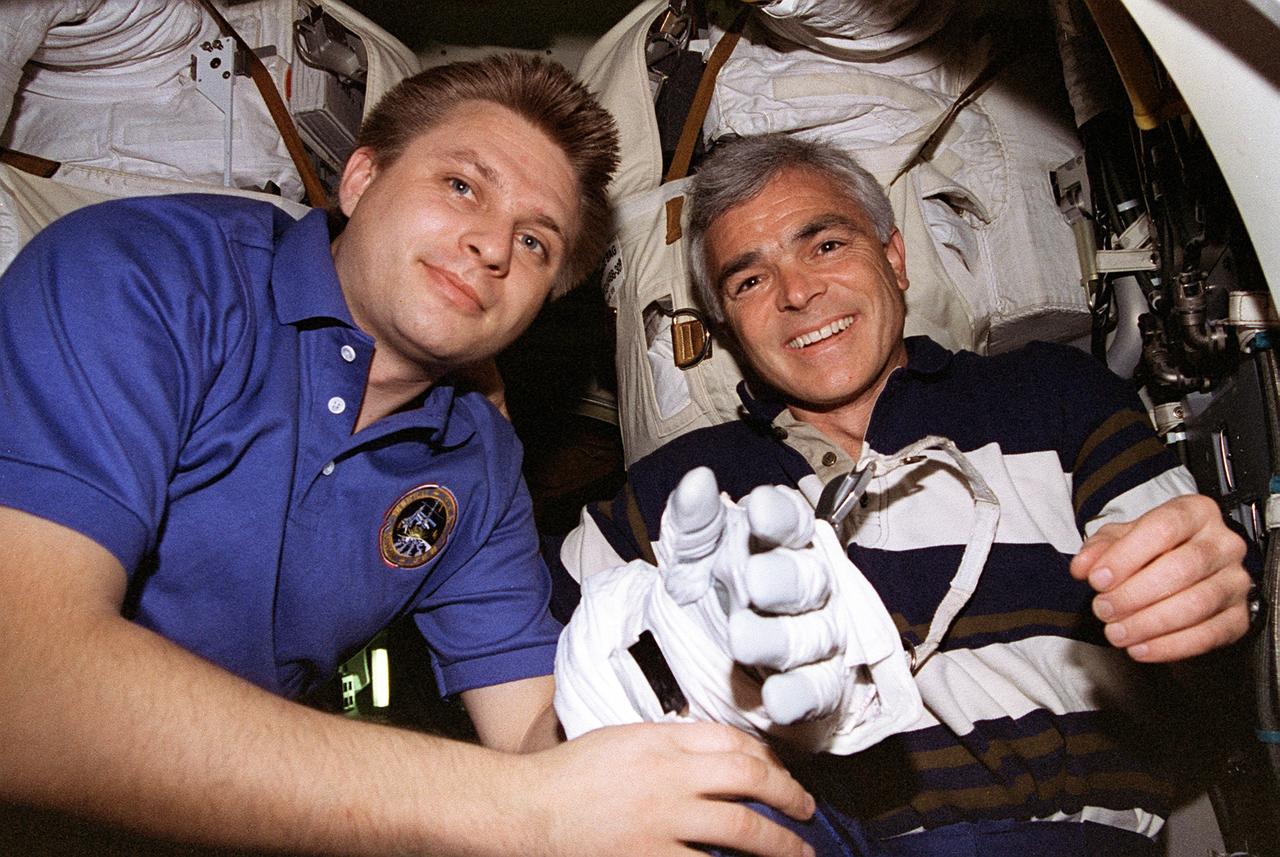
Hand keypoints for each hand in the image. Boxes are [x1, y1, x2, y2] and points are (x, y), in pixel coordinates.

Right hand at [520, 722, 814, 856]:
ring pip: (740, 829)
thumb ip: (669, 742)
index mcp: (660, 741)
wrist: (526, 808)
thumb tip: (718, 754)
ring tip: (798, 852)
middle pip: (747, 779)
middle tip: (805, 810)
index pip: (731, 741)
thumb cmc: (569, 773)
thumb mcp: (622, 739)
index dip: (767, 759)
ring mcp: (662, 821)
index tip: (781, 774)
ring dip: (778, 843)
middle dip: (787, 796)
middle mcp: (668, 777)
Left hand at [656, 469, 843, 724]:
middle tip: (753, 582)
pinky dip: (799, 695)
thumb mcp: (688, 556)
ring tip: (741, 639)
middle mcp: (809, 587)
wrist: (686, 661)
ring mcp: (818, 638)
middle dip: (785, 580)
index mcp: (781, 545)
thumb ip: (694, 520)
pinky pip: (818, 691)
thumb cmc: (705, 593)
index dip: (780, 517)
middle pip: (811, 580)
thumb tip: (697, 480)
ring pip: (814, 636)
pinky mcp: (819, 689)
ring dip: (780, 639)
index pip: (794, 523)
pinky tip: (775, 697)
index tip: (758, 511)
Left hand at [1069, 493, 1250, 661]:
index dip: (1126, 556)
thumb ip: (1099, 548)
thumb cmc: (1154, 550)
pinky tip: (1141, 648)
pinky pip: (1209, 635)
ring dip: (1149, 623)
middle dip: (1134, 594)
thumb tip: (1083, 566)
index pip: (1164, 528)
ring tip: (1117, 632)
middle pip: (1181, 568)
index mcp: (1197, 512)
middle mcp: (1224, 544)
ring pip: (1196, 604)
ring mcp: (1236, 581)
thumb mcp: (1121, 539)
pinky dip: (1170, 646)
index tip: (1097, 579)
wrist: (1184, 573)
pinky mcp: (1240, 616)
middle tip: (1103, 609)